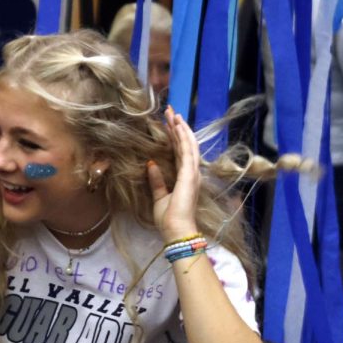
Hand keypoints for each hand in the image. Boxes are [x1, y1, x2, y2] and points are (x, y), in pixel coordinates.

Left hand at [147, 106, 201, 242]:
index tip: (167, 124)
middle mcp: (191, 173)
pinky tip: (177, 126)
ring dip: (181, 128)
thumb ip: (157, 180)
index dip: (175, 137)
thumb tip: (151, 164)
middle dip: (178, 127)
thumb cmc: (169, 219)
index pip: (180, 152)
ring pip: (188, 144)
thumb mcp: (159, 196)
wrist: (176, 230)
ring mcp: (192, 172)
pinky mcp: (189, 174)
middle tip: (170, 112)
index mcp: (185, 178)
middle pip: (185, 144)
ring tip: (173, 113)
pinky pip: (187, 151)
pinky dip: (183, 137)